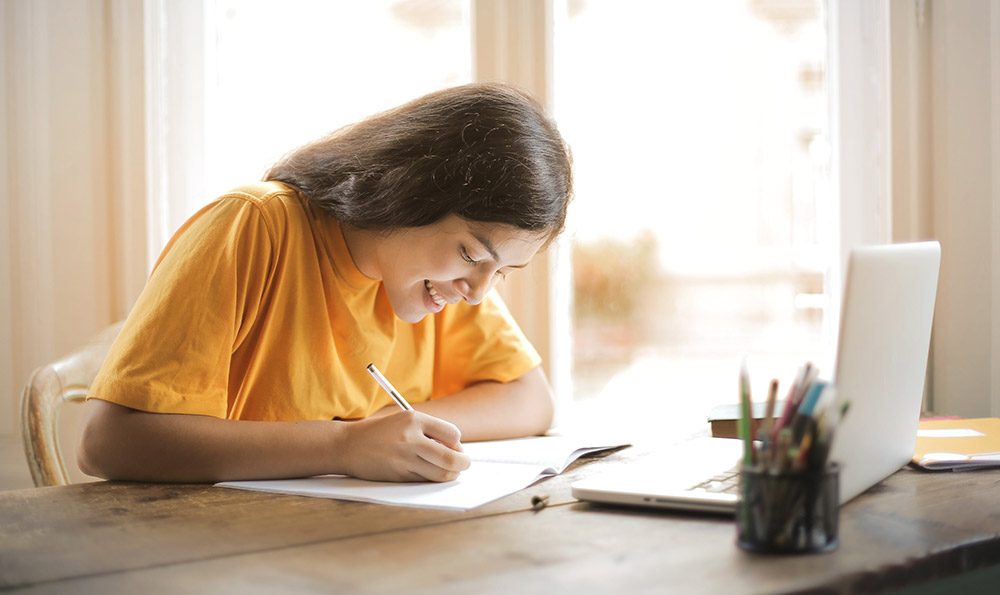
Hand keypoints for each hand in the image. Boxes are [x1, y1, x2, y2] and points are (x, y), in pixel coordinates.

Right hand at [340, 411, 470, 481]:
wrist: (348, 445)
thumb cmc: (380, 432)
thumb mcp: (404, 421)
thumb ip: (430, 431)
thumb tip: (457, 449)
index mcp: (414, 419)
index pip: (452, 433)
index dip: (457, 443)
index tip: (455, 447)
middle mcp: (410, 439)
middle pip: (451, 458)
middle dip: (463, 463)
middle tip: (464, 463)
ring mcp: (404, 459)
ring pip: (441, 473)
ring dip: (451, 474)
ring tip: (450, 470)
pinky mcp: (398, 475)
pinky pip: (425, 480)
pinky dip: (432, 479)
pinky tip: (429, 473)